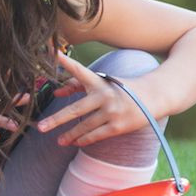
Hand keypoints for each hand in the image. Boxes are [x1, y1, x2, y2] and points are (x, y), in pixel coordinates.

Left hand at [39, 51, 157, 147]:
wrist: (154, 97)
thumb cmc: (122, 88)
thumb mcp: (102, 82)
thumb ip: (77, 85)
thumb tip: (56, 93)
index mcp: (98, 82)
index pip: (79, 71)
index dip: (65, 62)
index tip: (52, 53)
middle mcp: (104, 96)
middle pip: (75, 109)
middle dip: (56, 119)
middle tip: (40, 127)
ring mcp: (112, 112)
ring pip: (85, 126)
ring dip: (70, 135)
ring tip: (58, 140)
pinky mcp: (119, 126)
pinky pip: (97, 135)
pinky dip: (85, 139)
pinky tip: (75, 142)